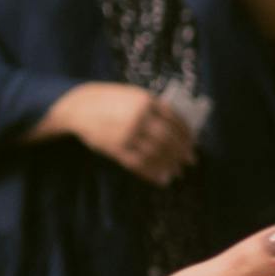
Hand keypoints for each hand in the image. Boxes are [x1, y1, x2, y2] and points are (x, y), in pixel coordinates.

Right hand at [43, 79, 199, 183]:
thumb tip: (178, 129)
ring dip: (169, 165)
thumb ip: (154, 109)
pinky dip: (152, 173)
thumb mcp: (134, 97)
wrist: (80, 106)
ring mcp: (127, 133)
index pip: (174, 119)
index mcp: (146, 101)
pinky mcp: (116, 148)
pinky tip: (160, 178)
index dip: (186, 134)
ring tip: (177, 172)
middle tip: (191, 161)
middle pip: (168, 138)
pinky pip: (138, 164)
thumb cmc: (111, 101)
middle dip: (182, 151)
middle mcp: (138, 117)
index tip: (194, 143)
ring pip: (155, 153)